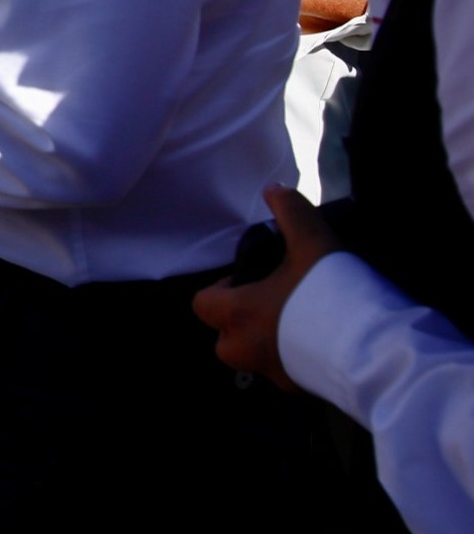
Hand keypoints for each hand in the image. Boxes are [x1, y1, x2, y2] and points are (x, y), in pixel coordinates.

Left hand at [193, 185, 341, 390]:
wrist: (377, 353)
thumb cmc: (331, 295)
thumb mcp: (311, 240)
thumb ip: (290, 210)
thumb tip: (274, 189)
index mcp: (238, 314)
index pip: (203, 304)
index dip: (220, 289)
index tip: (250, 278)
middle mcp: (247, 350)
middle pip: (225, 338)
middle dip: (241, 322)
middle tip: (274, 301)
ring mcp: (275, 375)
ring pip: (257, 358)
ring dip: (270, 342)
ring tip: (305, 321)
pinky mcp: (304, 392)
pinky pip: (289, 374)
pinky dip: (299, 361)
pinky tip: (327, 343)